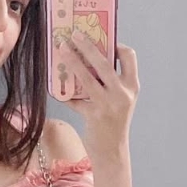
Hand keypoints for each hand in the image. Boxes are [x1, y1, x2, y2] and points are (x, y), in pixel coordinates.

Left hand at [59, 30, 139, 162]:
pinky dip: (64, 92)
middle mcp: (123, 94)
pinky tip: (54, 86)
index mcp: (132, 86)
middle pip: (104, 62)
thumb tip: (89, 60)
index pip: (129, 57)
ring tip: (62, 49)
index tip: (102, 39)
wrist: (112, 153)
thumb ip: (111, 83)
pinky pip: (74, 99)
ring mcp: (108, 104)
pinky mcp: (94, 115)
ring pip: (87, 77)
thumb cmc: (113, 124)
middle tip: (74, 34)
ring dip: (72, 61)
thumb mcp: (120, 101)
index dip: (116, 45)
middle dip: (87, 46)